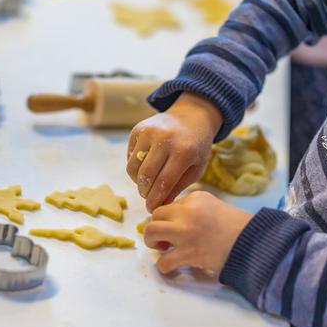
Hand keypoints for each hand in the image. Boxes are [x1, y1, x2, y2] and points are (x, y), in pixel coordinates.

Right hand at [127, 92, 221, 211]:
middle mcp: (164, 139)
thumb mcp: (195, 169)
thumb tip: (160, 205)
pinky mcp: (137, 129)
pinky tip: (146, 167)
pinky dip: (135, 167)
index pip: (163, 183)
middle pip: (145, 176)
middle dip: (145, 193)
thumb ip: (177, 187)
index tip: (152, 209)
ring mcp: (149, 132)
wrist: (191, 116)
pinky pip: (129, 156)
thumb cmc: (196, 147)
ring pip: (132, 168)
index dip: (155, 199)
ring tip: (147, 184)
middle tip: (148, 198)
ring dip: (137, 181)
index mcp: (183, 151)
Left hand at [144, 191, 252, 274]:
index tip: (176, 226)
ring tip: (162, 248)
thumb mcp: (214, 206)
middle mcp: (187, 212)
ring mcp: (185, 233)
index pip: (170, 205)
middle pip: (156, 215)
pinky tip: (171, 266)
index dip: (170, 217)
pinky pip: (163, 261)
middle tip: (164, 238)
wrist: (253, 244)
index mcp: (195, 198)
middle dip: (156, 227)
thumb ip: (194, 208)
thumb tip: (173, 218)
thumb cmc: (238, 227)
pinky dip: (164, 266)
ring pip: (151, 232)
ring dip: (152, 242)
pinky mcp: (187, 254)